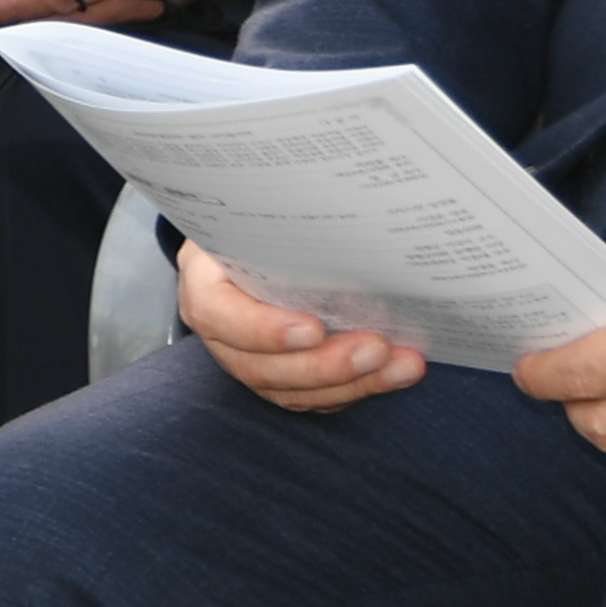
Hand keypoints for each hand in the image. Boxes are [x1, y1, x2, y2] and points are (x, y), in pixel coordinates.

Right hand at [182, 240, 426, 411]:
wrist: (256, 234)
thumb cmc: (257, 217)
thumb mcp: (258, 210)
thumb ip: (284, 224)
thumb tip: (341, 224)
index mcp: (204, 285)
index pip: (219, 316)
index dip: (264, 331)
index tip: (313, 329)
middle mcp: (222, 332)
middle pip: (261, 368)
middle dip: (324, 365)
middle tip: (376, 349)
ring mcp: (250, 359)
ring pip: (292, 391)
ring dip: (352, 383)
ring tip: (400, 365)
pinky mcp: (283, 375)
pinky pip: (316, 397)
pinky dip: (359, 387)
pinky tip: (396, 372)